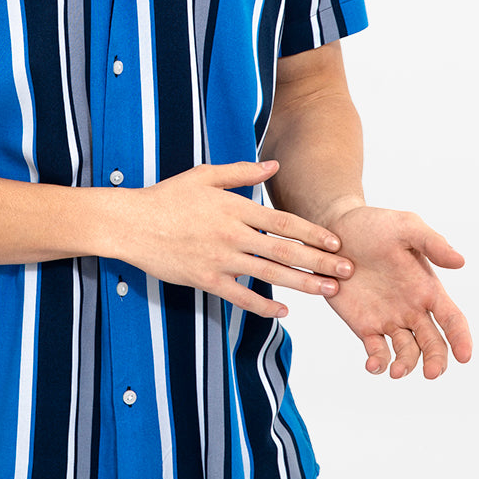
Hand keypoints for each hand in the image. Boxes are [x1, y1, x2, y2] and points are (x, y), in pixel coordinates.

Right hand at [120, 160, 353, 316]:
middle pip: (285, 250)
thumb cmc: (167, 197)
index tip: (337, 243)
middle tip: (347, 271)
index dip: (313, 233)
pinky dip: (263, 306)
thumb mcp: (204, 176)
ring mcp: (219, 259)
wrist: (131, 223)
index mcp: (234, 207)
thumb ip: (241, 173)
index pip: (283, 222)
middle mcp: (232, 234)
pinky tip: (285, 312)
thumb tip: (274, 166)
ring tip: (328, 291)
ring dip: (302, 284)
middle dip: (320, 262)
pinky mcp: (205, 280)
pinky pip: (240, 297)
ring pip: (269, 274)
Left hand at [324, 205, 472, 377]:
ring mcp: (388, 319)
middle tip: (432, 373)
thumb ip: (432, 242)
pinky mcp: (364, 324)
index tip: (464, 356)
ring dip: (406, 366)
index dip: (461, 338)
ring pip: (407, 353)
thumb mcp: (405, 226)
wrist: (334, 229)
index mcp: (427, 288)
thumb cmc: (373, 225)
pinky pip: (376, 350)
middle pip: (433, 344)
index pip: (452, 319)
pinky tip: (373, 365)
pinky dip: (378, 362)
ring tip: (397, 371)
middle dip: (436, 361)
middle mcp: (412, 309)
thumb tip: (460, 261)